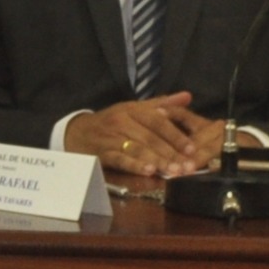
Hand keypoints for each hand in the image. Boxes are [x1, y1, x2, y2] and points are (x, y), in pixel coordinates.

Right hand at [64, 92, 209, 178]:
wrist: (77, 132)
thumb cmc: (111, 121)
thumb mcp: (134, 108)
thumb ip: (161, 104)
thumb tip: (187, 96)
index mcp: (133, 109)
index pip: (158, 121)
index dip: (175, 135)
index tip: (192, 149)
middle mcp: (122, 121)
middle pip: (150, 137)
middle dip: (170, 153)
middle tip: (187, 166)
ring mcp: (112, 137)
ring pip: (137, 149)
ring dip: (157, 161)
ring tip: (173, 172)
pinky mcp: (102, 152)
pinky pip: (120, 159)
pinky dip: (135, 165)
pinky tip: (148, 172)